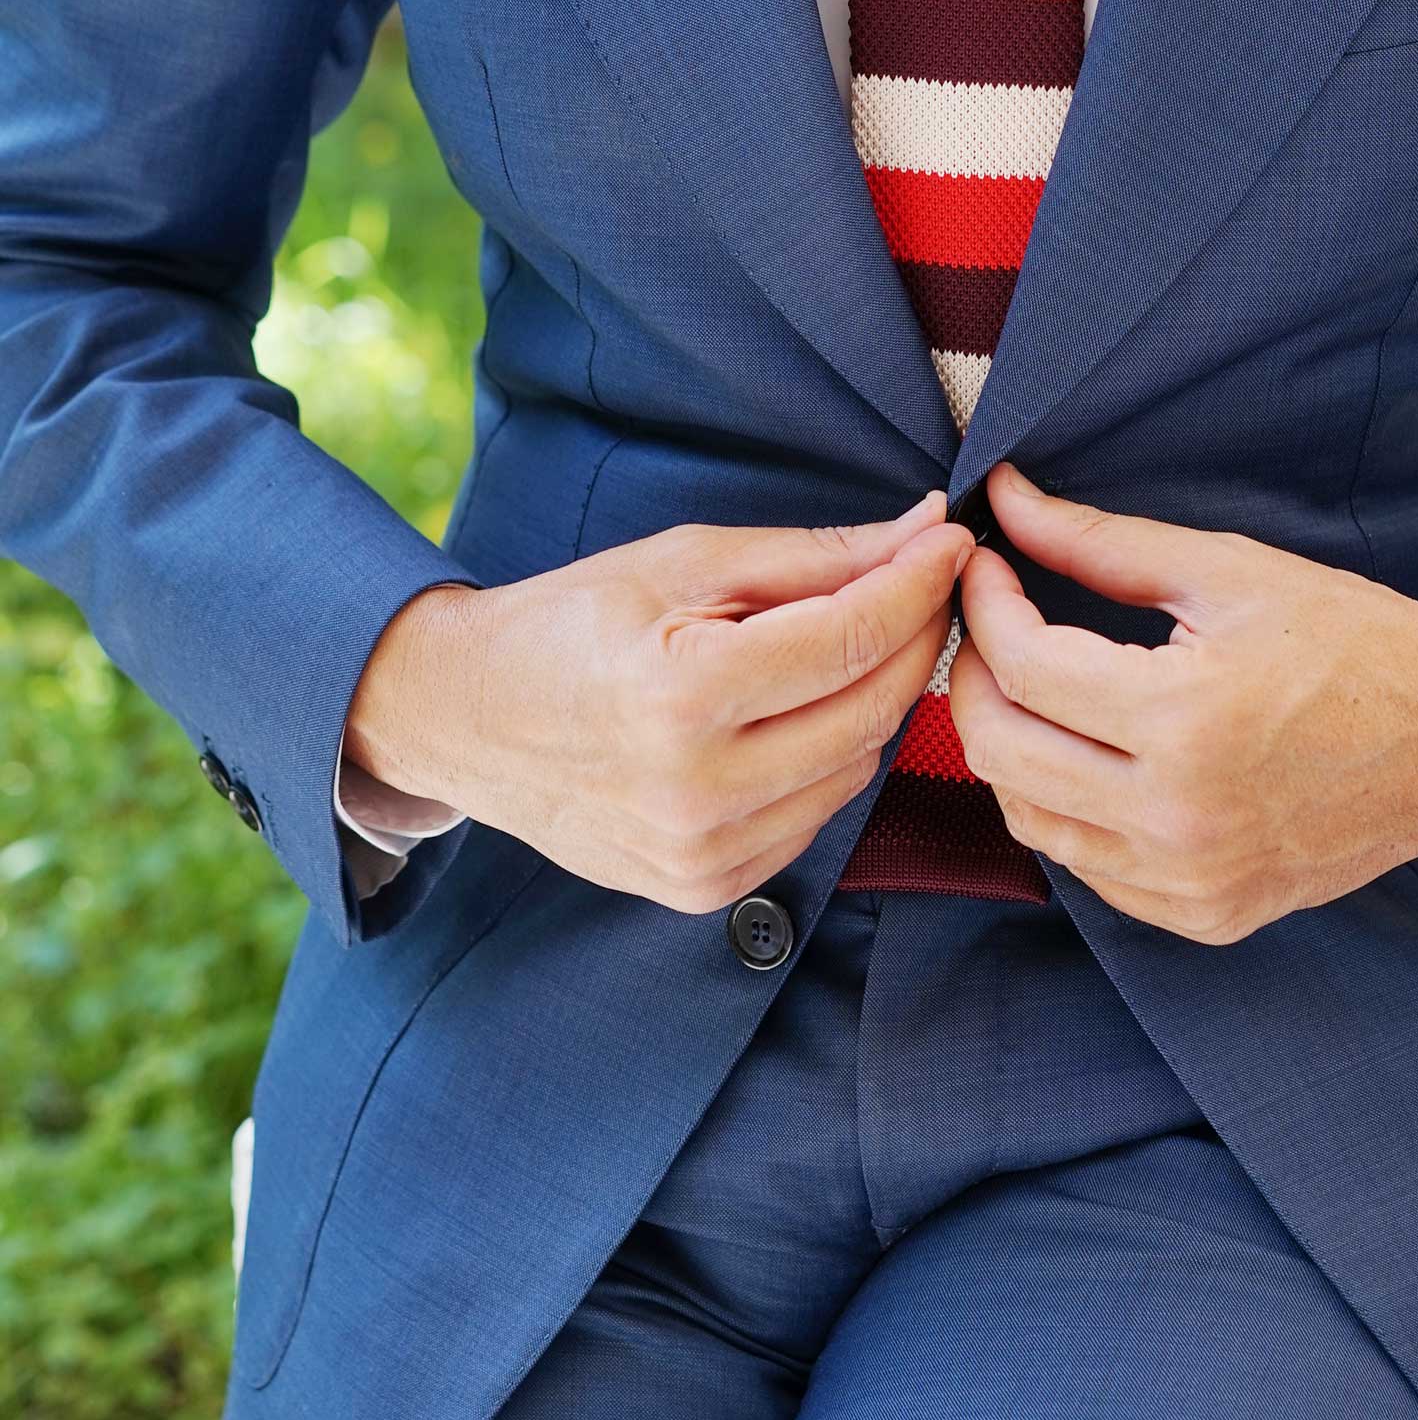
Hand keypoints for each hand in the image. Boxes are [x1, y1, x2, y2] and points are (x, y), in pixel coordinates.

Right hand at [344, 493, 972, 912]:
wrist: (464, 718)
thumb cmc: (571, 622)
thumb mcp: (682, 563)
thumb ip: (812, 558)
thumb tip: (923, 531)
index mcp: (682, 694)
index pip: (852, 637)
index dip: (917, 582)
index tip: (951, 539)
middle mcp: (695, 788)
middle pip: (870, 710)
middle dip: (912, 638)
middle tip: (922, 583)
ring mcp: (699, 852)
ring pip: (855, 769)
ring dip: (872, 701)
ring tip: (850, 644)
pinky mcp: (701, 888)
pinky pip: (814, 819)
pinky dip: (827, 762)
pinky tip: (796, 716)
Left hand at [948, 463, 1417, 943]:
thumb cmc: (1353, 642)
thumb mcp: (1229, 573)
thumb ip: (1102, 543)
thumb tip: (1004, 500)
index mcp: (1184, 719)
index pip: (1022, 666)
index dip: (985, 606)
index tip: (987, 568)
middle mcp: (1176, 816)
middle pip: (998, 751)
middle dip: (971, 677)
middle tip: (994, 627)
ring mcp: (1186, 879)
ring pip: (1028, 818)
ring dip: (1009, 746)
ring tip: (1034, 689)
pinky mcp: (1201, 916)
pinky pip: (1086, 867)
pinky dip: (1065, 807)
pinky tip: (1089, 756)